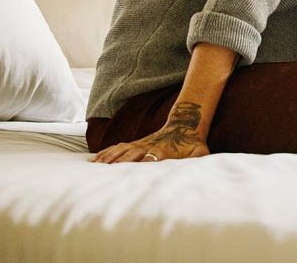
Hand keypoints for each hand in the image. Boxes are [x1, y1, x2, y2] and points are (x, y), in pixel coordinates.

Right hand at [91, 102, 210, 163]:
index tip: (135, 170)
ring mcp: (140, 144)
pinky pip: (118, 147)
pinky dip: (106, 152)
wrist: (185, 125)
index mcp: (163, 151)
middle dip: (120, 162)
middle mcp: (148, 146)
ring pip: (121, 150)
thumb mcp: (200, 151)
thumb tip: (201, 167)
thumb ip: (199, 158)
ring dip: (109, 158)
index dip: (144, 163)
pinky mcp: (135, 143)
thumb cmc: (192, 143)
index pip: (151, 157)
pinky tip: (95, 160)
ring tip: (95, 167)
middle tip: (107, 173)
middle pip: (132, 154)